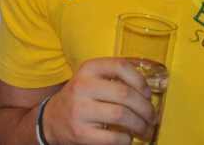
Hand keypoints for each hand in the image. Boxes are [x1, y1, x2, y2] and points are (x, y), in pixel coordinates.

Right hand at [40, 58, 155, 144]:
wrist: (52, 120)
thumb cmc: (80, 99)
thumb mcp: (91, 80)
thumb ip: (114, 79)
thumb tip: (148, 92)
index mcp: (87, 69)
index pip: (119, 66)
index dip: (140, 80)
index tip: (147, 93)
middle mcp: (81, 86)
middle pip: (125, 93)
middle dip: (146, 108)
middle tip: (152, 117)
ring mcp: (78, 110)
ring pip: (121, 115)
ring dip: (140, 125)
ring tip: (144, 129)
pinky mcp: (79, 133)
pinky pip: (113, 137)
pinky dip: (126, 139)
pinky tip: (126, 137)